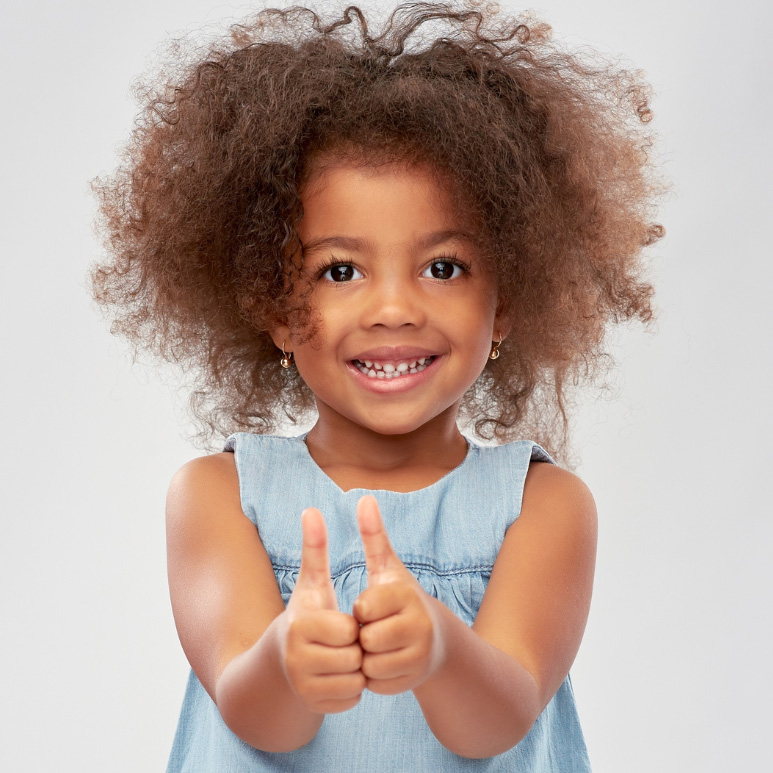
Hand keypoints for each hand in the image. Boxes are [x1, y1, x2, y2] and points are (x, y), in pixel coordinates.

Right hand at [280, 508, 364, 713]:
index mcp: (298, 627)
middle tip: (343, 642)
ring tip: (341, 657)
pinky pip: (352, 700)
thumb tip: (312, 509)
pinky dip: (352, 690)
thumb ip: (314, 549)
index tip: (342, 622)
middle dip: (356, 648)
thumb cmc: (304, 616)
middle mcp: (296, 660)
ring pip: (355, 681)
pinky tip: (338, 676)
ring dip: (356, 669)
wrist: (280, 663)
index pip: (349, 630)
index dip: (353, 625)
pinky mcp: (312, 707)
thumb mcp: (310, 584)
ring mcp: (302, 687)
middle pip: (354, 656)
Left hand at [353, 495, 442, 694]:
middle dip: (362, 636)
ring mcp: (419, 655)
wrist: (435, 640)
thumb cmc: (401, 600)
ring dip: (366, 658)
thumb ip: (374, 536)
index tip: (370, 607)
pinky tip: (383, 662)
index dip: (360, 610)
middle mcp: (418, 625)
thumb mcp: (388, 569)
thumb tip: (364, 498)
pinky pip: (376, 684)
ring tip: (378, 645)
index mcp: (407, 595)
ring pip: (369, 664)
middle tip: (374, 629)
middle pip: (365, 639)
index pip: (363, 608)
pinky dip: (373, 677)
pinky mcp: (414, 680)